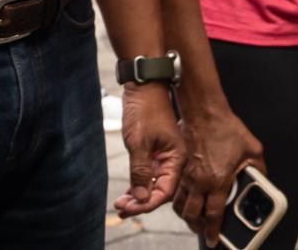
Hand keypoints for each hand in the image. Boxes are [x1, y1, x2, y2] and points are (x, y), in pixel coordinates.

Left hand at [114, 83, 185, 217]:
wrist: (144, 87)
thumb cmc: (145, 111)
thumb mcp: (139, 143)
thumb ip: (141, 171)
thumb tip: (141, 198)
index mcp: (177, 157)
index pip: (165, 190)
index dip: (147, 203)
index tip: (129, 209)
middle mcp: (174, 159)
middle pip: (160, 189)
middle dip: (141, 202)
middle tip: (120, 209)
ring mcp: (165, 156)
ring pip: (154, 183)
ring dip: (138, 195)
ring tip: (120, 204)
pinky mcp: (155, 152)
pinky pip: (150, 174)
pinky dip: (139, 184)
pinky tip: (127, 192)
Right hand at [172, 104, 264, 246]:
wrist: (205, 114)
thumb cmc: (228, 129)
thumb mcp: (253, 150)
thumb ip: (258, 169)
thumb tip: (261, 180)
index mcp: (217, 181)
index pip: (213, 215)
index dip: (213, 231)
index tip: (214, 241)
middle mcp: (199, 182)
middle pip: (192, 215)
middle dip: (197, 227)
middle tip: (205, 231)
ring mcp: (187, 176)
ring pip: (180, 206)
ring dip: (187, 216)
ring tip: (195, 220)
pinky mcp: (181, 169)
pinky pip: (176, 192)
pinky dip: (179, 201)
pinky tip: (187, 201)